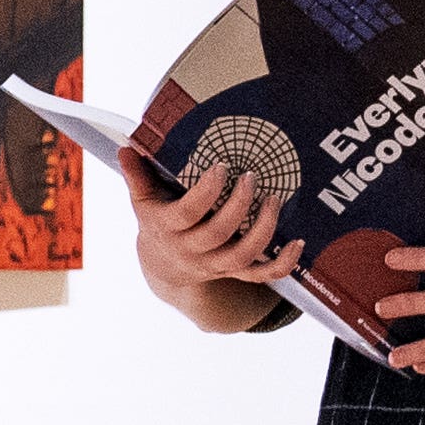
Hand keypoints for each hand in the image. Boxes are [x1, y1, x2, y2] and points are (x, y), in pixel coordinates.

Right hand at [126, 152, 302, 313]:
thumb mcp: (142, 201)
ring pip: (243, 254)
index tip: (222, 167)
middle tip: (251, 177)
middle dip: (238, 204)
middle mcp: (191, 251)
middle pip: (218, 233)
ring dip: (263, 229)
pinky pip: (262, 275)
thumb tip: (125, 149)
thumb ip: (135, 176)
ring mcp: (215, 265)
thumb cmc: (158, 222)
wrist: (164, 267)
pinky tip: (299, 243)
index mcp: (167, 229)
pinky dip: (283, 263)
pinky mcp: (234, 273)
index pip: (188, 213)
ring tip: (274, 200)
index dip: (206, 191)